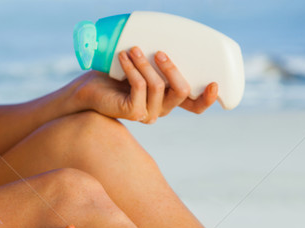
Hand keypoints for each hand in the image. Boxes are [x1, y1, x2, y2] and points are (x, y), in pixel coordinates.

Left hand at [74, 47, 217, 122]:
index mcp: (169, 100)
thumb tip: (170, 37)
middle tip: (159, 51)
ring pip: (158, 87)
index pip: (195, 106)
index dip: (207, 99)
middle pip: (181, 93)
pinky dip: (133, 69)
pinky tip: (124, 56)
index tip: (214, 84)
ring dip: (145, 64)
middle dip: (172, 68)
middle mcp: (162, 110)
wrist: (90, 89)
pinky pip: (139, 88)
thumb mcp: (143, 64)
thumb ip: (159, 59)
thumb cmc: (116, 73)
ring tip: (132, 49)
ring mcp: (148, 114)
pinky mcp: (132, 113)